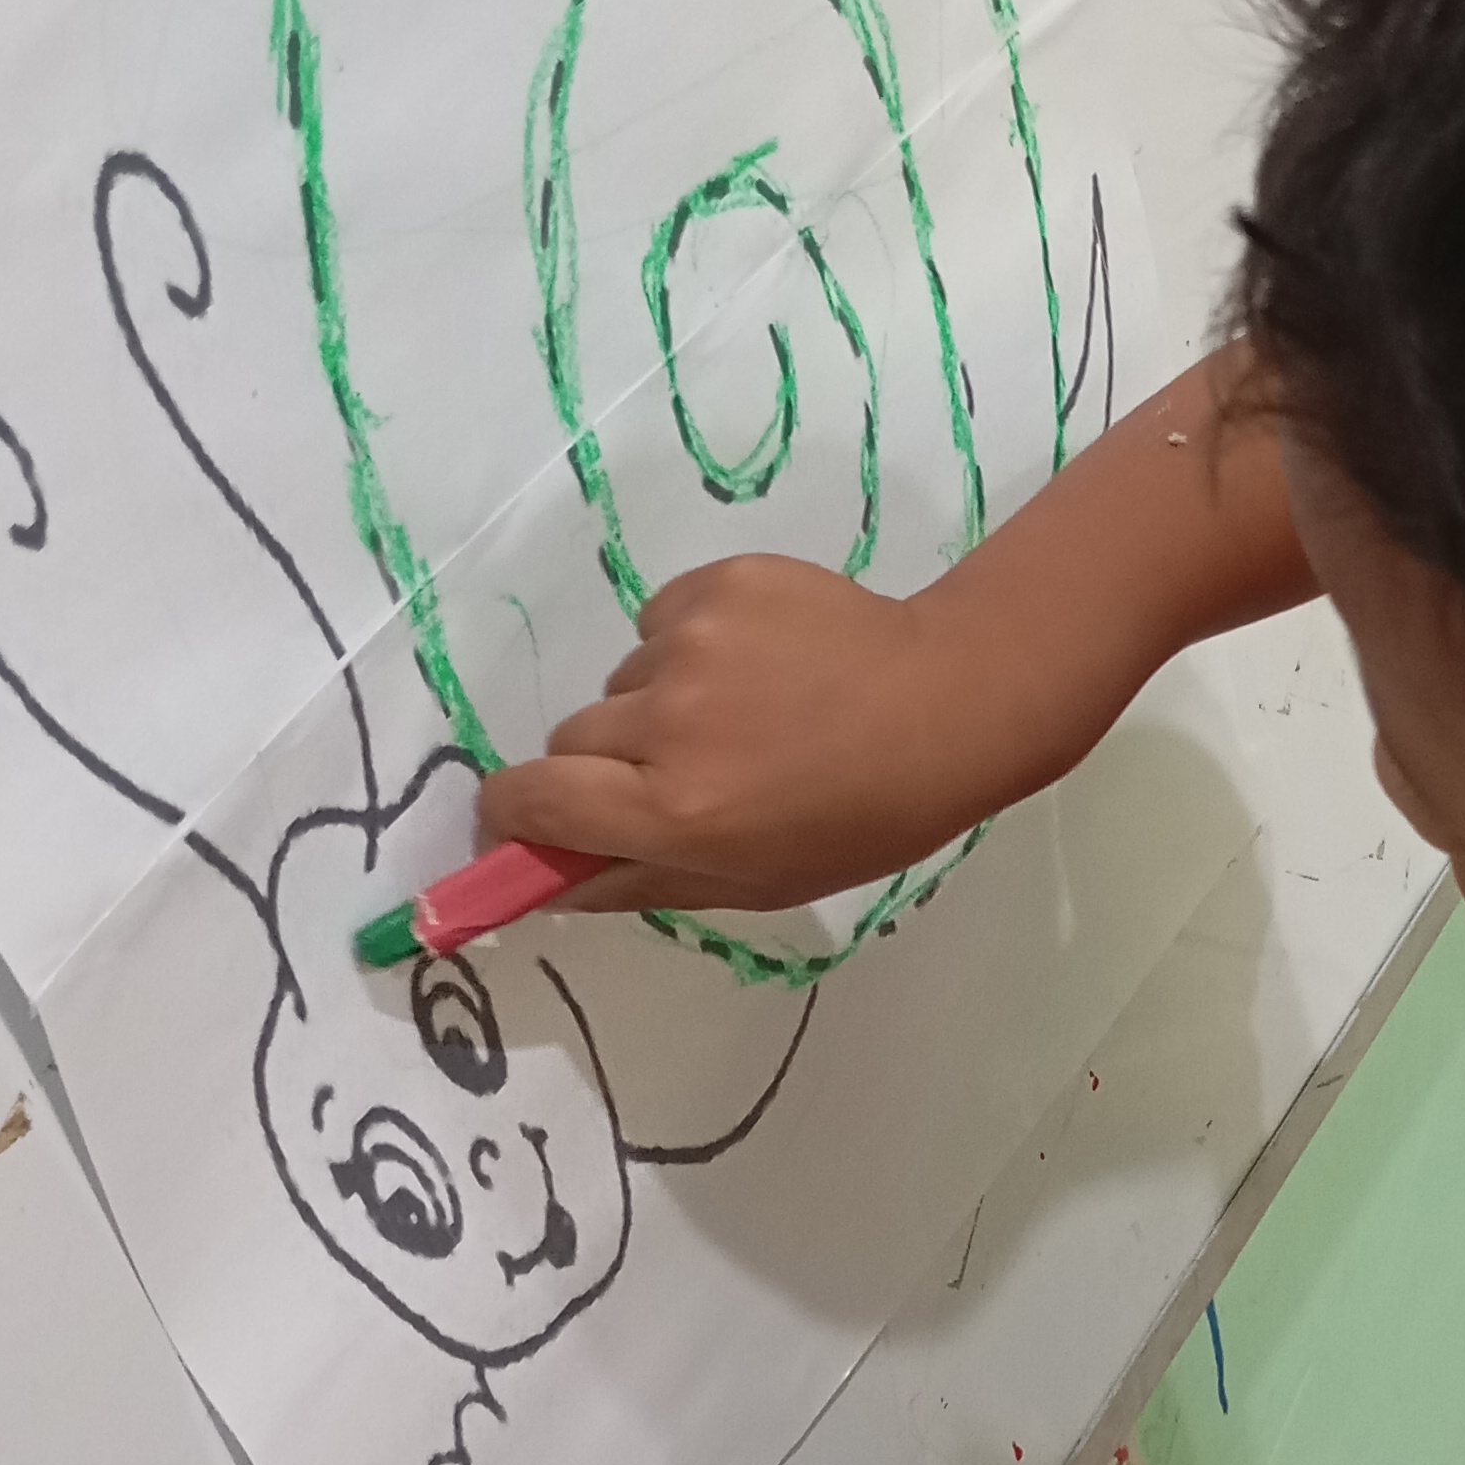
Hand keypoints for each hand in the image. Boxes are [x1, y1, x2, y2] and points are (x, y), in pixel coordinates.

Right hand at [473, 555, 1009, 915]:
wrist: (950, 700)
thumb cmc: (859, 815)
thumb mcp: (753, 881)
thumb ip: (637, 881)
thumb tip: (544, 880)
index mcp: (672, 811)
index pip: (526, 801)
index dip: (514, 816)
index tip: (531, 823)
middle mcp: (666, 723)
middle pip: (568, 741)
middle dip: (605, 765)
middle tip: (687, 775)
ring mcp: (690, 643)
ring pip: (623, 683)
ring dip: (658, 703)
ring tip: (748, 713)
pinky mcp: (716, 583)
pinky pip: (661, 622)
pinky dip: (692, 644)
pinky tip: (762, 662)